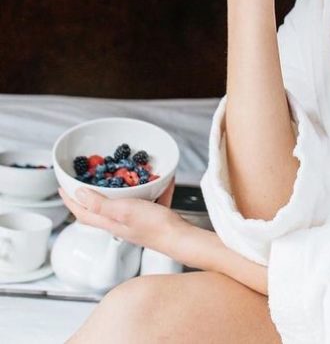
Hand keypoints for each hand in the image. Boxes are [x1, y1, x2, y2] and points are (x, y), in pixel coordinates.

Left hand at [58, 178, 192, 256]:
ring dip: (116, 192)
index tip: (62, 187)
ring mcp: (136, 221)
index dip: (70, 201)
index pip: (83, 213)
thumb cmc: (153, 226)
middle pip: (98, 210)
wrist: (180, 237)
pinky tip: (159, 179)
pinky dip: (150, 189)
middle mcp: (120, 223)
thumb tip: (79, 195)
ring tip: (116, 177)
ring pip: (121, 204)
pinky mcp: (152, 217)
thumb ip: (100, 205)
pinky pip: (148, 199)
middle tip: (83, 181)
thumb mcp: (124, 211)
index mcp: (110, 222)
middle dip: (87, 196)